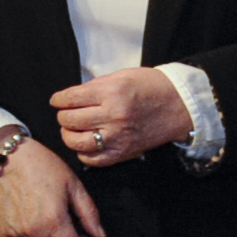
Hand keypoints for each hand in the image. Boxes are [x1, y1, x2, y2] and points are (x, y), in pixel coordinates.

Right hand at [0, 138, 105, 236]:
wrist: (7, 161)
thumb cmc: (43, 168)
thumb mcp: (74, 185)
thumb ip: (89, 214)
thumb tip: (100, 236)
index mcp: (53, 220)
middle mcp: (33, 232)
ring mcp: (16, 235)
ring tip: (57, 229)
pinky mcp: (4, 234)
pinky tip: (40, 227)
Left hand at [51, 68, 193, 167]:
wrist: (179, 105)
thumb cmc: (150, 87)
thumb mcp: (121, 77)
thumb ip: (95, 87)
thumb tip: (70, 98)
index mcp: (112, 93)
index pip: (70, 99)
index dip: (58, 99)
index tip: (57, 100)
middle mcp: (113, 116)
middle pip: (69, 120)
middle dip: (63, 115)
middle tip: (66, 113)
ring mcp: (118, 137)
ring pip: (76, 141)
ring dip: (68, 135)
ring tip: (73, 129)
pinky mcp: (123, 152)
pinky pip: (92, 159)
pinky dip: (83, 152)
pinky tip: (86, 143)